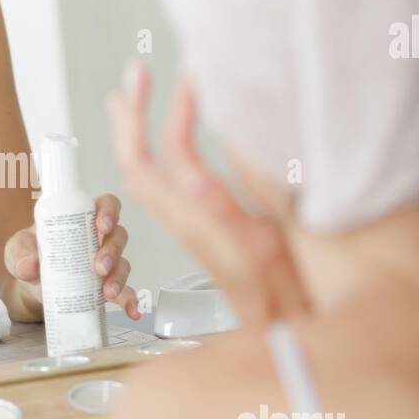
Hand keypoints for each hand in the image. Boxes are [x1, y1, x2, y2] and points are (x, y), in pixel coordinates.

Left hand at [4, 193, 141, 319]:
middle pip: (118, 236)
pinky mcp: (105, 287)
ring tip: (107, 292)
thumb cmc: (28, 255)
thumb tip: (29, 266)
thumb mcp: (17, 248)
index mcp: (81, 219)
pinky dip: (129, 301)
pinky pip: (124, 292)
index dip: (109, 211)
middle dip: (111, 250)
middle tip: (98, 267)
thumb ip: (19, 253)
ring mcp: (105, 263)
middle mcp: (98, 239)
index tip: (102, 225)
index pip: (106, 205)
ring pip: (122, 263)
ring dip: (118, 277)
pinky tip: (132, 310)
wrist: (29, 285)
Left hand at [105, 62, 309, 327]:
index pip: (166, 160)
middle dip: (132, 119)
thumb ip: (233, 209)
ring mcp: (196, 228)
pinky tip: (165, 143)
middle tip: (134, 76)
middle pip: (140, 167)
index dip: (168, 114)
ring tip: (130, 100)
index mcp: (202, 221)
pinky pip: (166, 189)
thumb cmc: (288, 302)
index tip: (181, 76)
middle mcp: (191, 224)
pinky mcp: (206, 233)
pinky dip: (158, 156)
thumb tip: (191, 175)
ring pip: (148, 179)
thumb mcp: (268, 248)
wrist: (289, 342)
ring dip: (135, 135)